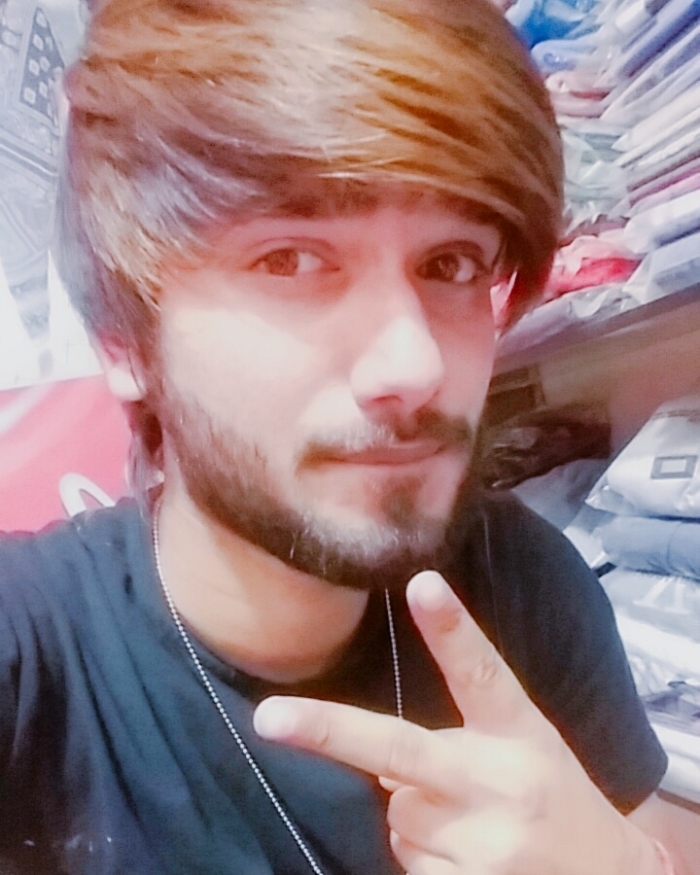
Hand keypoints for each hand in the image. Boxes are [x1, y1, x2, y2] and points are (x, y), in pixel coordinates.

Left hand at [254, 571, 659, 874]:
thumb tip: (381, 760)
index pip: (482, 673)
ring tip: (476, 827)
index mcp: (520, 734)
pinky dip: (425, 853)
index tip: (422, 582)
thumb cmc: (552, 798)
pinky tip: (470, 858)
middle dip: (329, 732)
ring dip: (418, 815)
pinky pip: (407, 856)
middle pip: (400, 750)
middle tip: (269, 719)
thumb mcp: (526, 748)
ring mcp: (478, 845)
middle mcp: (496, 784)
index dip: (452, 629)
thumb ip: (465, 735)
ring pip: (398, 813)